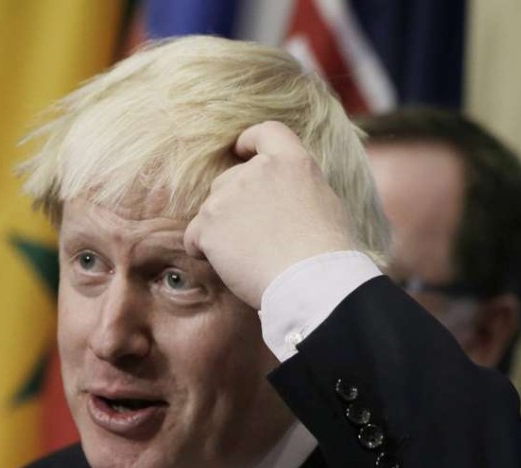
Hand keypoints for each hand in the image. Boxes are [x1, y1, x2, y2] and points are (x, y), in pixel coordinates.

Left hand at [183, 121, 353, 308]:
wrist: (309, 281)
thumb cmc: (326, 253)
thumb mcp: (325, 202)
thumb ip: (298, 187)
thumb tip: (286, 194)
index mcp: (291, 162)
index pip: (265, 132)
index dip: (248, 141)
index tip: (239, 151)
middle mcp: (257, 171)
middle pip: (229, 180)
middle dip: (234, 205)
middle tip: (252, 236)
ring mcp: (228, 196)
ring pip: (211, 209)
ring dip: (220, 230)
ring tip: (245, 256)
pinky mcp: (208, 225)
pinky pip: (194, 236)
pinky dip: (202, 250)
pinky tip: (224, 265)